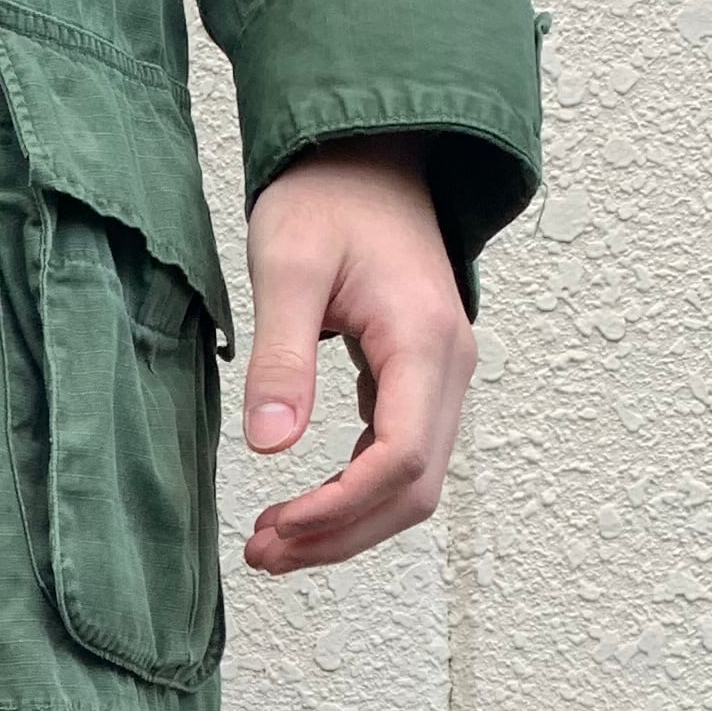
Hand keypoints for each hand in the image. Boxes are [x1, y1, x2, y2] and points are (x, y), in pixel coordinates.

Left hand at [238, 141, 476, 570]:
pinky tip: (302, 509)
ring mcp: (442, 376)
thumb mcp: (287, 265)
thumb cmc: (327, 197)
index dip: (341, 508)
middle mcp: (449, 366)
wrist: (368, 155)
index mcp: (423, 340)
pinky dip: (355, 495)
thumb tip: (269, 448)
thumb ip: (280, 357)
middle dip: (341, 534)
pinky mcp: (420, 380)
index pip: (400, 459)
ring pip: (413, 485)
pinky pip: (401, 459)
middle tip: (262, 556)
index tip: (277, 528)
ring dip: (348, 525)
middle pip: (414, 489)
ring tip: (274, 544)